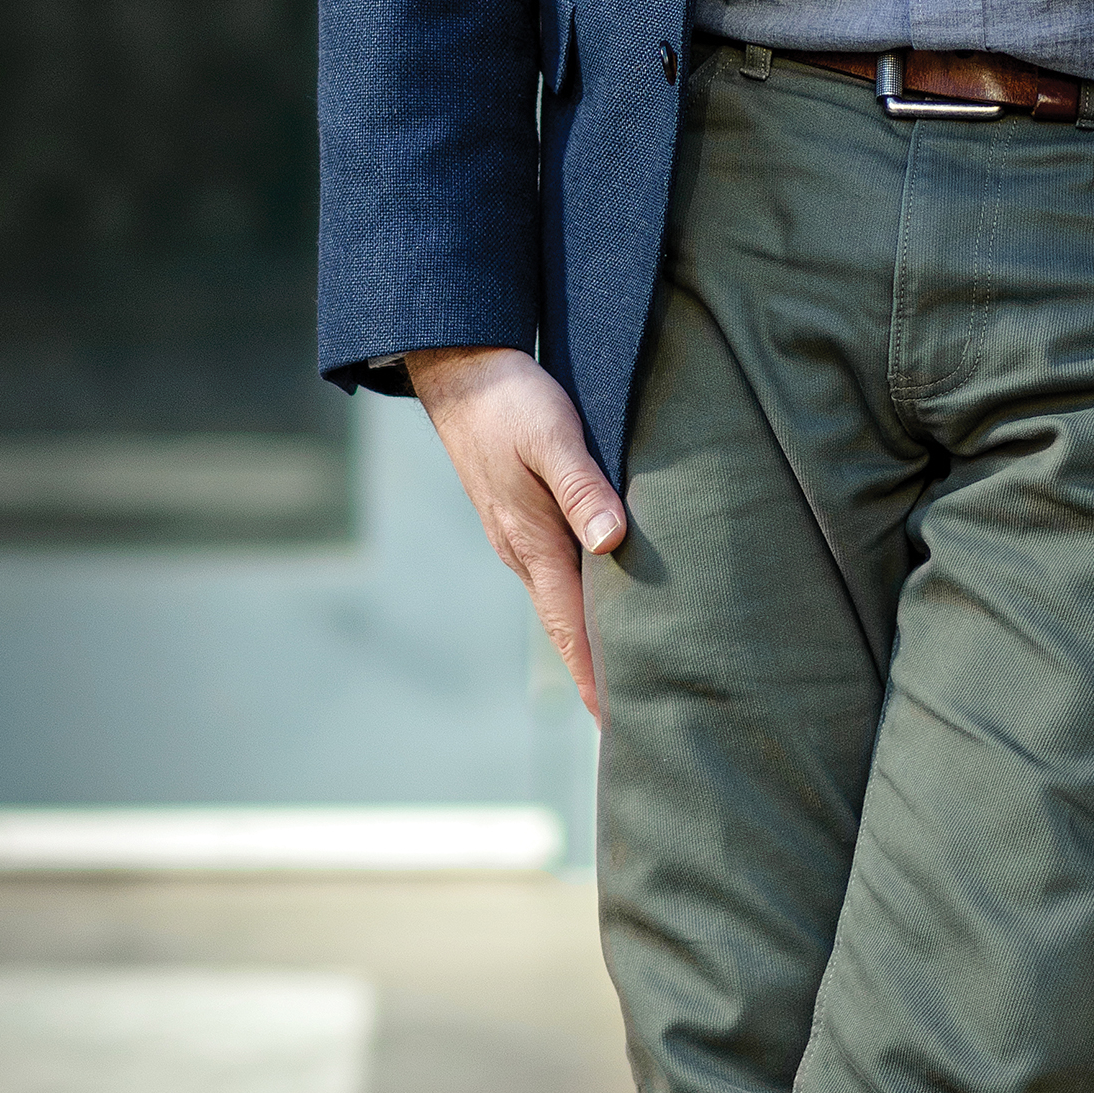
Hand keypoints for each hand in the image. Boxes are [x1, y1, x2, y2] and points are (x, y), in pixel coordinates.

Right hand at [405, 346, 626, 716]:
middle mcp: (522, 551)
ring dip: (591, 640)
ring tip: (628, 675)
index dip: (595, 677)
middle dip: (597, 674)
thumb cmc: (509, 398)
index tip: (619, 724)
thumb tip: (612, 541)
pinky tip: (603, 605)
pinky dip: (583, 602)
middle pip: (567, 629)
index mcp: (532, 541)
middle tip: (635, 719)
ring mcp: (518, 537)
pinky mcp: (522, 517)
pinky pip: (558, 575)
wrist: (458, 367)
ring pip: (563, 603)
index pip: (571, 627)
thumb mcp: (552, 435)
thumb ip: (584, 488)